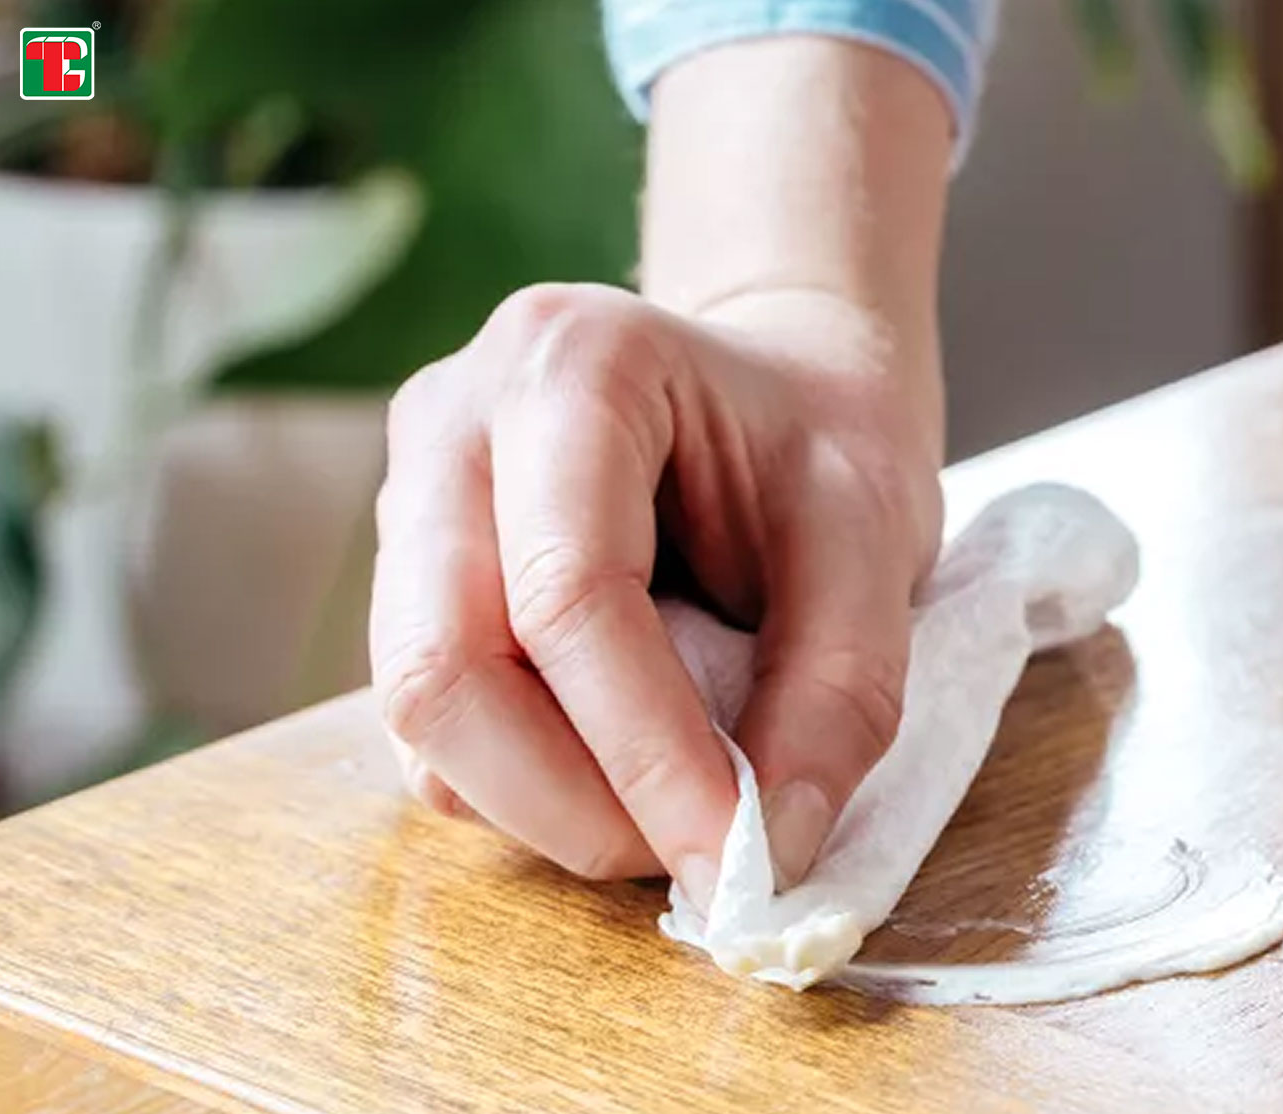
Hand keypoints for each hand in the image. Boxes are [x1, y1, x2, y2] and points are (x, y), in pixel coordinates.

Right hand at [371, 281, 943, 902]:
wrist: (773, 385)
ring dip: (549, 806)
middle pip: (445, 669)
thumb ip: (841, 687)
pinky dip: (528, 788)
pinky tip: (625, 769)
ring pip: (420, 717)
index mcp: (575, 365)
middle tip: (703, 856)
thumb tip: (770, 849)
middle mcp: (454, 423)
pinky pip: (430, 732)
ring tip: (679, 810)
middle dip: (575, 803)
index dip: (650, 754)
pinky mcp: (407, 586)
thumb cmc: (819, 441)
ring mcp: (409, 502)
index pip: (570, 595)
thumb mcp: (875, 534)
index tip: (739, 858)